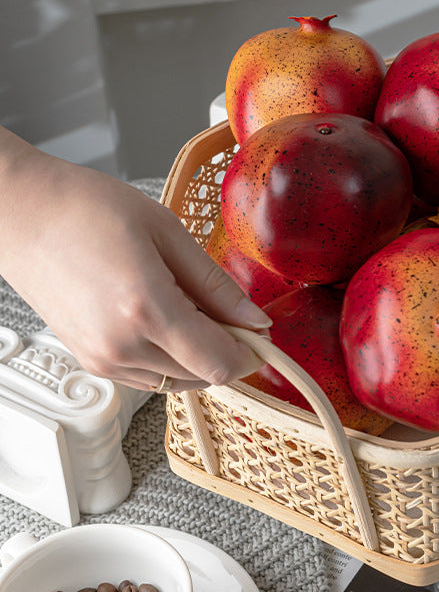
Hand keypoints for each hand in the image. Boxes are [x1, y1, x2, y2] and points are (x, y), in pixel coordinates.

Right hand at [0, 134, 268, 392]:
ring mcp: (102, 360)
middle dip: (227, 350)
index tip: (262, 335)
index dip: (250, 354)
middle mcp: (122, 346)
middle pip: (202, 377)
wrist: (22, 214)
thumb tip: (254, 318)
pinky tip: (166, 319)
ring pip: (177, 381)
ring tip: (191, 308)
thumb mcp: (168, 233)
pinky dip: (170, 358)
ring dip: (198, 356)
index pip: (218, 362)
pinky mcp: (91, 362)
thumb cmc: (86, 210)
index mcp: (146, 310)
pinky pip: (149, 376)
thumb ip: (216, 284)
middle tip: (231, 313)